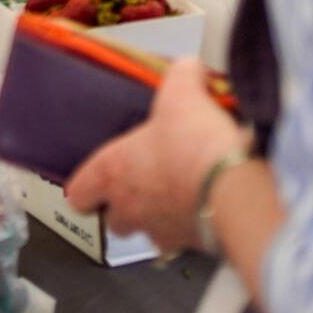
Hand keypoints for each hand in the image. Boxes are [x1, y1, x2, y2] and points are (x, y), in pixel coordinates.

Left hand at [64, 57, 248, 252]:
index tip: (94, 183)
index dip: (85, 188)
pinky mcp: (196, 245)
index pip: (78, 193)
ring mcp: (163, 231)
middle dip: (127, 207)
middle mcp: (133, 207)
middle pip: (115, 220)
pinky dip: (198, 226)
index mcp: (114, 172)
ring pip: (152, 234)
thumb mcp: (182, 93)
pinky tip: (214, 204)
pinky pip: (189, 241)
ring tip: (185, 193)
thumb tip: (188, 67)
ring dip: (163, 218)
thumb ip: (180, 76)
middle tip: (147, 184)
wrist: (234, 187)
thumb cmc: (194, 145)